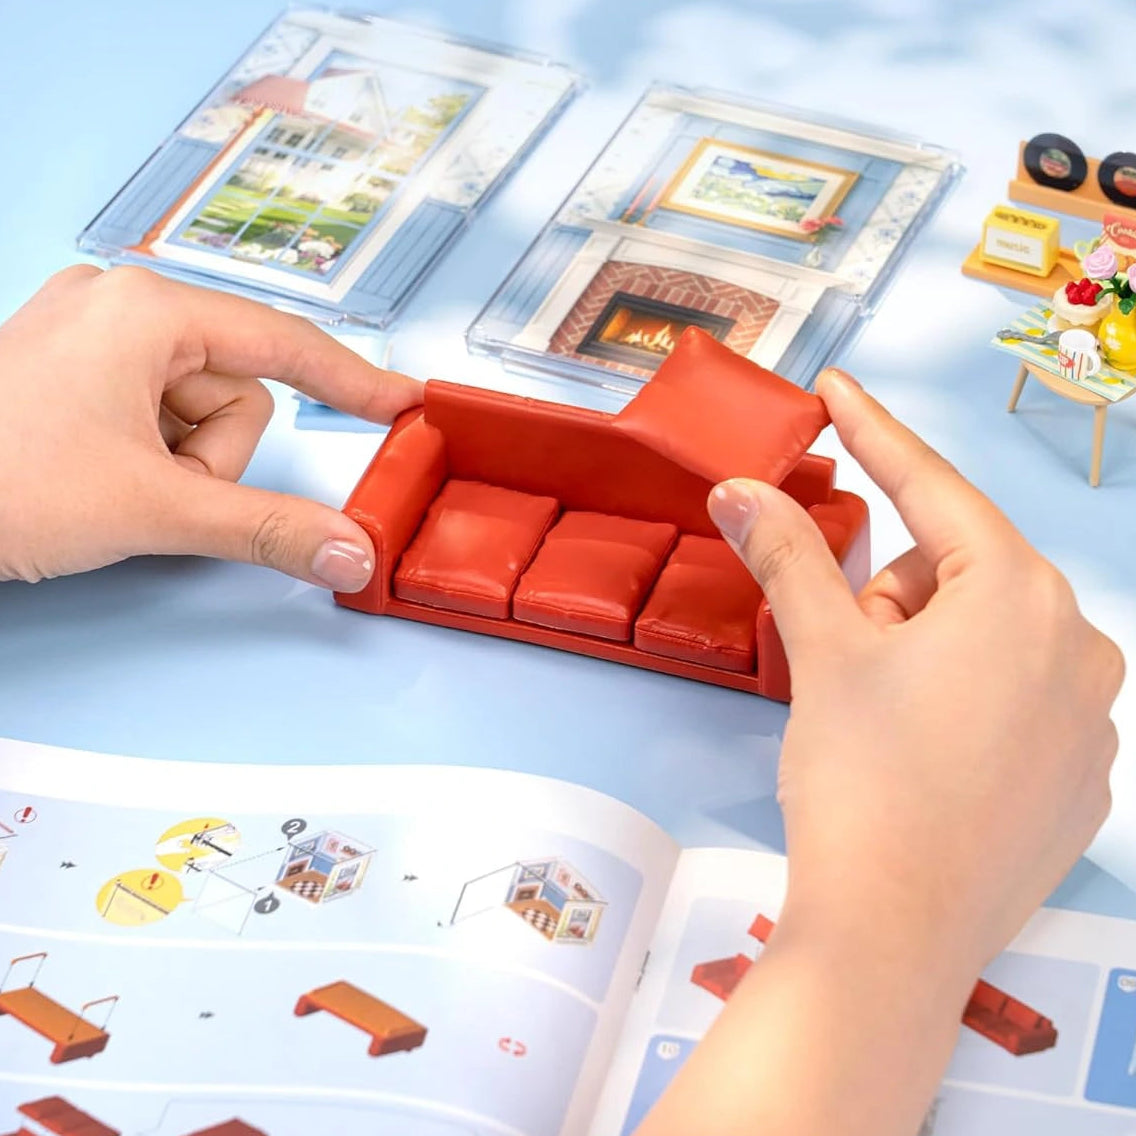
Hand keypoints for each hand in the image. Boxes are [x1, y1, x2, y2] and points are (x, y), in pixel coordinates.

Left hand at [0, 266, 421, 589]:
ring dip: (177, 462)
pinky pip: (151, 411)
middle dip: (211, 454)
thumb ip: (269, 528)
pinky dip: (146, 453)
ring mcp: (89, 336)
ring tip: (114, 483)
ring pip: (193, 408)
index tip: (402, 401)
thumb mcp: (156, 506)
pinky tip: (96, 473)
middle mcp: (119, 306)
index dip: (352, 380)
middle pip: (233, 389)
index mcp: (147, 310)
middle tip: (155, 485)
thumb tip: (348, 550)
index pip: (285, 344)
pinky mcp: (70, 369)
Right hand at [640, 369, 1123, 1135]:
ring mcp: (1092, 721)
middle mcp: (1080, 646)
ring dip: (921, 648)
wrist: (893, 939)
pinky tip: (921, 762)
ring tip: (876, 716)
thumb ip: (785, 555)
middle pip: (962, 573)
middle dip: (891, 592)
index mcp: (1021, 596)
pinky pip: (1014, 703)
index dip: (875, 433)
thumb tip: (737, 490)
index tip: (839, 387)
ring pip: (989, 640)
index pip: (934, 489)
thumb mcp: (821, 652)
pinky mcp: (1082, 783)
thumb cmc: (860, 780)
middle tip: (842, 650)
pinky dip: (960, 703)